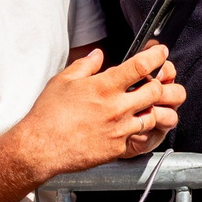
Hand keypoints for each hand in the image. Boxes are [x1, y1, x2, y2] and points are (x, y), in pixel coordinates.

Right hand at [15, 43, 185, 176]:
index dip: (156, 57)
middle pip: (156, 91)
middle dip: (159, 84)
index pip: (141, 66)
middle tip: (152, 82)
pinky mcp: (118, 148)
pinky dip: (136, 130)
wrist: (40, 148)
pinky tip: (125, 126)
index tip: (161, 53)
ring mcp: (119, 130)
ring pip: (152, 116)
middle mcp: (116, 108)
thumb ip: (85, 65)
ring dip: (150, 108)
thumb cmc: (48, 115)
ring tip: (140, 106)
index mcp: (104, 87)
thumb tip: (97, 55)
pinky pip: (137, 137)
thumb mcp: (63, 81)